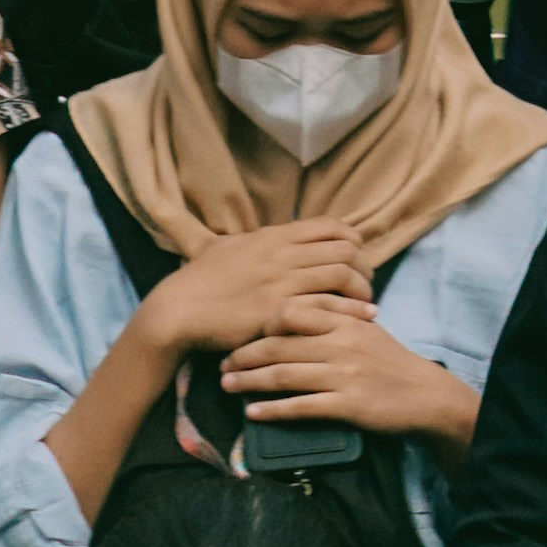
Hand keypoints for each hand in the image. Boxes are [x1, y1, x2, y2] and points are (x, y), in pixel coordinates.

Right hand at [142, 223, 371, 359]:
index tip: (358, 253)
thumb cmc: (198, 280)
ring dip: (361, 288)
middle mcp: (283, 254)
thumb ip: (249, 240)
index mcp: (273, 236)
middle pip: (343, 248)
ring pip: (340, 274)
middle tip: (367, 280)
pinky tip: (359, 320)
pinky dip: (349, 312)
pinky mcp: (278, 312)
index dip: (352, 238)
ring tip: (367, 303)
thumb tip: (260, 236)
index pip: (329, 226)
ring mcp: (281, 282)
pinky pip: (325, 307)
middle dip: (363, 264)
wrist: (178, 310)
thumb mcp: (225, 246)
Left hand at [222, 298, 472, 446]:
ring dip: (251, 381)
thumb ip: (335, 317)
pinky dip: (273, 410)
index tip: (241, 332)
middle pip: (282, 345)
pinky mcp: (345, 405)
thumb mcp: (366, 330)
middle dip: (246, 354)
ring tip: (228, 386)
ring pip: (285, 374)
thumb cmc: (390, 361)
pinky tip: (253, 413)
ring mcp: (342, 374)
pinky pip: (301, 406)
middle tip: (223, 363)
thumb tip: (296, 312)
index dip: (263, 323)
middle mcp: (340, 343)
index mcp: (345, 320)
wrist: (422, 394)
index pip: (295, 312)